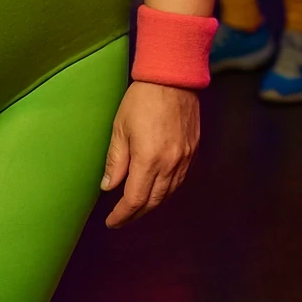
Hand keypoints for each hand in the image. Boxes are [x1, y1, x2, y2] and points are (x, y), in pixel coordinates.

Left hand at [100, 81, 199, 228]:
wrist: (172, 79)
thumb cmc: (142, 99)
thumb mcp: (120, 128)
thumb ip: (116, 161)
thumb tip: (109, 187)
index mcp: (149, 159)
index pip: (134, 200)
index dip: (122, 215)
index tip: (111, 222)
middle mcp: (170, 164)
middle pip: (153, 202)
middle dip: (136, 214)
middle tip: (121, 218)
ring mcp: (184, 159)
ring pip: (168, 194)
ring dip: (151, 204)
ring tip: (136, 207)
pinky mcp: (192, 152)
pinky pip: (179, 180)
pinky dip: (166, 191)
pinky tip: (156, 189)